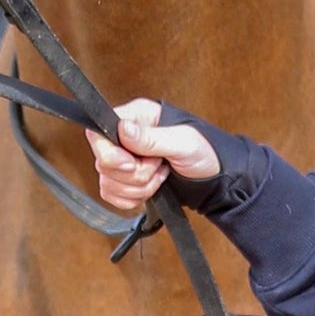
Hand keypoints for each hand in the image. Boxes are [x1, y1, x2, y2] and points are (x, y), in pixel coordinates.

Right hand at [85, 98, 220, 212]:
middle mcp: (124, 137)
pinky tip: (153, 188)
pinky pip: (112, 195)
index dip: (111, 154)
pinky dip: (133, 198)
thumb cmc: (206, 152)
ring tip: (161, 175)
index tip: (133, 162)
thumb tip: (123, 129)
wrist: (216, 178)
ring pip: (108, 182)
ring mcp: (124, 160)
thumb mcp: (183, 142)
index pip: (97, 133)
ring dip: (139, 187)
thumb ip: (152, 138)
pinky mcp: (126, 181)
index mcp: (136, 117)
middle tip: (159, 165)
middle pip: (103, 163)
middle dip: (136, 174)